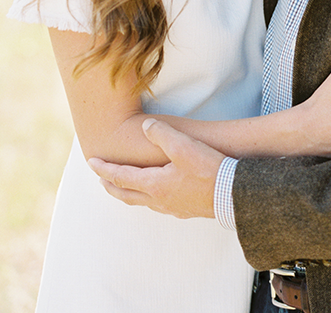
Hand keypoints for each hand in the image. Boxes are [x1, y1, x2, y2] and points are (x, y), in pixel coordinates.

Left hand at [89, 119, 221, 217]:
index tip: (91, 163)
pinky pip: (158, 205)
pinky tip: (157, 194)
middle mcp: (158, 200)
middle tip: (101, 179)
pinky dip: (148, 198)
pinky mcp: (185, 211)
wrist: (233, 195)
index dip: (104, 169)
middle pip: (126, 194)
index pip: (121, 176)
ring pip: (142, 202)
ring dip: (129, 192)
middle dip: (111, 185)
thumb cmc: (208, 170)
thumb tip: (144, 125)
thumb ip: (161, 133)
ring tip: (125, 185)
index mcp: (154, 184)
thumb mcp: (183, 145)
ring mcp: (172, 208)